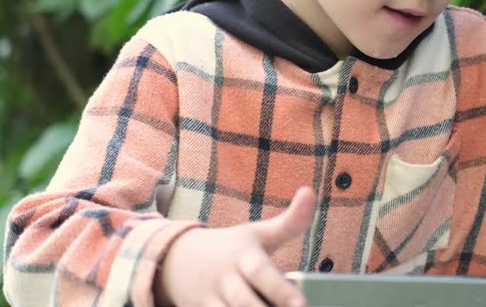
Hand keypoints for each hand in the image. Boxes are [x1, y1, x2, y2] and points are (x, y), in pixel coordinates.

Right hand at [155, 187, 315, 306]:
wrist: (175, 259)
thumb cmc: (229, 248)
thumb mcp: (257, 234)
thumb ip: (289, 222)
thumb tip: (310, 191)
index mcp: (243, 257)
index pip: (262, 273)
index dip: (281, 290)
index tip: (302, 305)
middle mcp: (226, 281)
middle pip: (245, 303)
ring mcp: (210, 301)